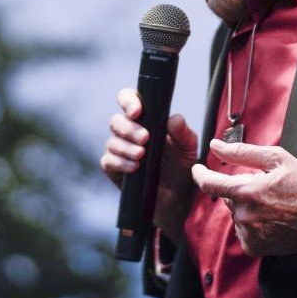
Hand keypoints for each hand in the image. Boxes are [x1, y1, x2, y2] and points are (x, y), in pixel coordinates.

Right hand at [99, 88, 197, 241]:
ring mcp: (120, 150)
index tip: (137, 111)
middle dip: (128, 128)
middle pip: (116, 121)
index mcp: (146, 119)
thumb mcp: (188, 148)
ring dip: (125, 147)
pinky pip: (108, 161)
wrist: (177, 197)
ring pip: (112, 141)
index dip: (128, 101)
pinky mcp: (114, 169)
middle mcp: (129, 132)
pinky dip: (120, 162)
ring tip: (141, 155)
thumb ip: (183, 133)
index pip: (129, 100)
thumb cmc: (182, 166)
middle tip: (145, 138)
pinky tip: (134, 167)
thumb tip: (174, 118)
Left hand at [191, 139, 296, 256]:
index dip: (200, 174)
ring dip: (246, 208)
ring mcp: (249, 233)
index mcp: (246, 191)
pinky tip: (269, 219)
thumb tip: (216, 145)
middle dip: (240, 190)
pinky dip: (251, 225)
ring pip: (236, 215)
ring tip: (271, 204)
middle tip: (264, 188)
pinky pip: (243, 232)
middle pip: (228, 198)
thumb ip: (242, 152)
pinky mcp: (255, 247)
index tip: (198, 169)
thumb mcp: (276, 159)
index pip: (209, 184)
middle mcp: (245, 215)